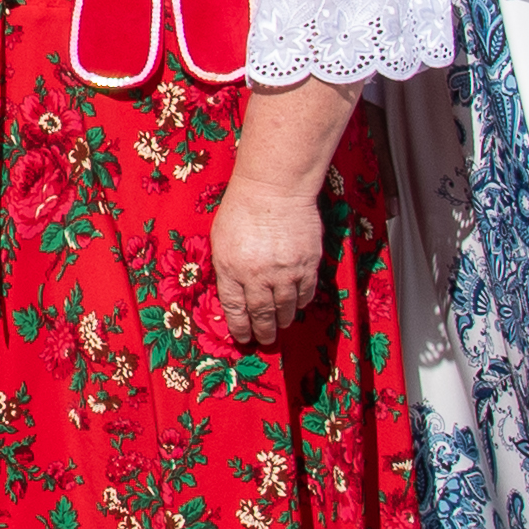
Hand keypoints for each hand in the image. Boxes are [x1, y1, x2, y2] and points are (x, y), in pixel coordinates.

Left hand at [208, 176, 326, 349]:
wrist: (274, 188)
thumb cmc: (241, 209)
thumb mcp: (220, 240)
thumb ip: (227, 269)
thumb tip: (234, 294)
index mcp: (231, 269)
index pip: (235, 309)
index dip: (240, 327)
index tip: (243, 337)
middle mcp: (258, 275)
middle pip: (262, 314)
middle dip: (263, 331)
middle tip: (265, 339)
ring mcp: (285, 271)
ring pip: (286, 307)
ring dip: (283, 320)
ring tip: (281, 325)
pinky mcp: (307, 264)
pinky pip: (306, 292)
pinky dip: (301, 302)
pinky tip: (297, 305)